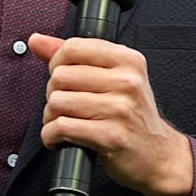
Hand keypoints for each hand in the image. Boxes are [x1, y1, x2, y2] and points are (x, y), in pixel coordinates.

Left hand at [27, 33, 192, 195]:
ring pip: (58, 102)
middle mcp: (127, 81)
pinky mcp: (110, 136)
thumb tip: (38, 40)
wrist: (157, 155)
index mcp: (128, 60)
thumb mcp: (114, 77)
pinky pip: (62, 128)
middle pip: (61, 76)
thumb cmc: (133, 115)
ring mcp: (120, 109)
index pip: (74, 47)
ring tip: (63, 121)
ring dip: (51, 116)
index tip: (60, 76)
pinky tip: (60, 137)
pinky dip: (51, 135)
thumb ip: (75, 56)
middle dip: (53, 93)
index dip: (56, 62)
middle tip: (63, 104)